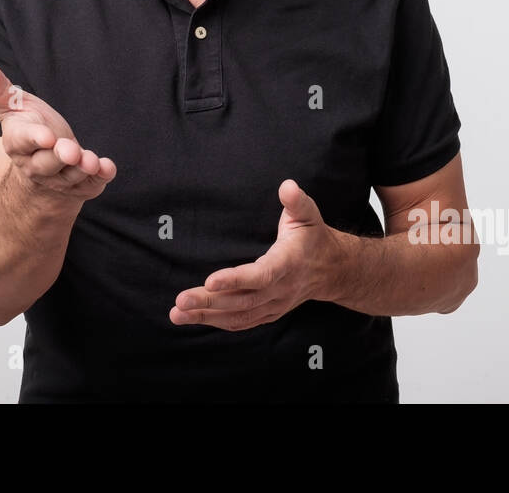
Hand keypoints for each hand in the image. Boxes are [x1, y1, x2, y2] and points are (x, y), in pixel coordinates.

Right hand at [0, 55, 115, 201]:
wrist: (43, 162)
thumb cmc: (27, 128)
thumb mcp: (11, 104)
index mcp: (18, 143)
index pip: (24, 142)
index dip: (35, 140)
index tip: (46, 137)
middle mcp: (36, 165)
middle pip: (47, 163)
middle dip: (59, 157)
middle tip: (70, 151)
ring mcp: (59, 178)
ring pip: (70, 175)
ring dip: (82, 168)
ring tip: (91, 160)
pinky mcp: (82, 184)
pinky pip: (91, 183)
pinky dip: (100, 176)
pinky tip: (107, 167)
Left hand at [170, 180, 342, 330]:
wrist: (331, 269)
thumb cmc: (312, 236)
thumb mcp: (308, 214)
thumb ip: (296, 200)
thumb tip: (287, 185)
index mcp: (288, 263)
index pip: (261, 275)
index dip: (236, 280)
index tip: (210, 280)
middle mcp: (280, 289)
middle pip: (242, 300)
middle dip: (210, 302)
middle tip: (180, 301)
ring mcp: (274, 305)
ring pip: (238, 316)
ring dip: (207, 316)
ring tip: (177, 314)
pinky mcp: (268, 313)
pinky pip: (241, 322)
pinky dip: (217, 322)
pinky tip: (193, 319)